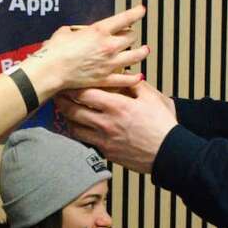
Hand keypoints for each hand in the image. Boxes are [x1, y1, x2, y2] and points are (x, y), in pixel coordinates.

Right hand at [26, 5, 147, 93]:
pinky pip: (127, 79)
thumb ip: (75, 31)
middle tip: (130, 36)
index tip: (141, 11)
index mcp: (99, 31)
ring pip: (136, 56)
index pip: (126, 18)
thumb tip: (74, 33)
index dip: (137, 13)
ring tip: (144, 51)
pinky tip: (138, 76)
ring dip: (141, 53)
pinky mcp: (106, 79)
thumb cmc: (55, 51)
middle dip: (131, 35)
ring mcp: (110, 63)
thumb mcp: (65, 32)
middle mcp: (109, 46)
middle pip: (132, 37)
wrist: (51, 70)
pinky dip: (134, 77)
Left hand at [55, 79, 177, 173]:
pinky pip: (83, 141)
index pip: (84, 93)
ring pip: (73, 128)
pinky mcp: (105, 152)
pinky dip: (77, 133)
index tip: (67, 82)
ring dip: (66, 118)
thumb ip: (134, 84)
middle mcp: (106, 123)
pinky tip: (77, 126)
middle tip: (57, 94)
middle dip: (62, 101)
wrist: (169, 153)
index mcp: (117, 106)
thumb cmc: (163, 125)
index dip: (72, 87)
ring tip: (64, 110)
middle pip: (72, 110)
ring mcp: (104, 139)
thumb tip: (123, 73)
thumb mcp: (152, 98)